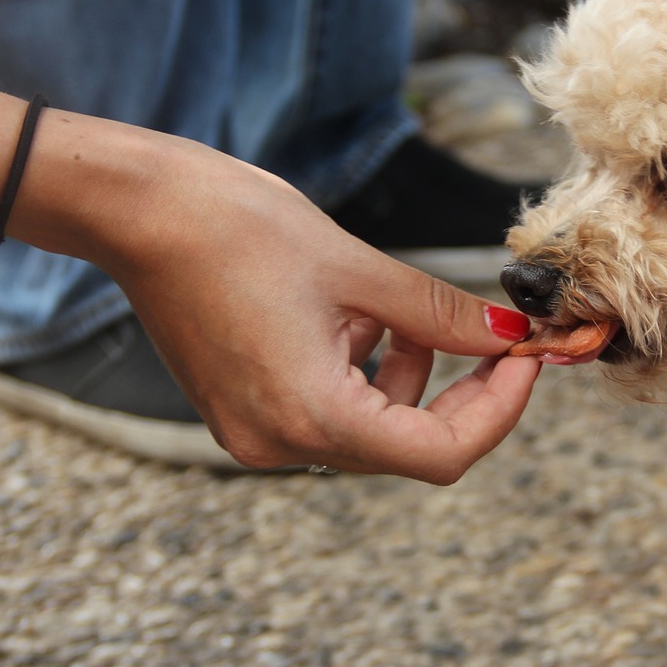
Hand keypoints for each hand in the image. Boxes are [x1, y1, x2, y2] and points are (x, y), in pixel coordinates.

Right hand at [100, 137, 542, 482]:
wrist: (139, 213)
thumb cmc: (238, 227)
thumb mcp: (360, 271)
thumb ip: (443, 315)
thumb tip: (512, 337)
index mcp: (313, 416)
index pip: (442, 454)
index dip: (499, 410)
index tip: (527, 359)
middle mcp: (280, 444)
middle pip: (408, 447)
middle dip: (462, 393)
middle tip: (499, 338)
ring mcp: (255, 435)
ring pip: (371, 432)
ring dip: (411, 381)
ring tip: (403, 313)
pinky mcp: (241, 414)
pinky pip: (328, 415)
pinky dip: (364, 377)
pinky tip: (356, 321)